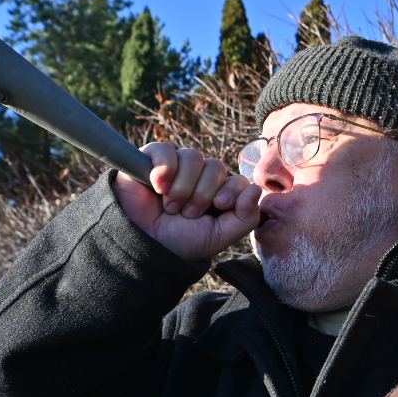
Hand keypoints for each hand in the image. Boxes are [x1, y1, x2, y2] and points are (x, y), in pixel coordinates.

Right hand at [114, 143, 260, 262]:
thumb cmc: (179, 242)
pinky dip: (164, 168)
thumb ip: (245, 218)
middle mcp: (199, 177)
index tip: (217, 206)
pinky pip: (165, 149)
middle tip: (186, 214)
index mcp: (217, 194)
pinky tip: (157, 187)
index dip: (230, 190)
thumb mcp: (219, 236)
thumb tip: (256, 188)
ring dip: (183, 187)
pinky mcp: (151, 160)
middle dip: (203, 193)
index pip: (237, 179)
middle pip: (216, 166)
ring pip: (193, 157)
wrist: (141, 246)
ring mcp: (176, 167)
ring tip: (169, 207)